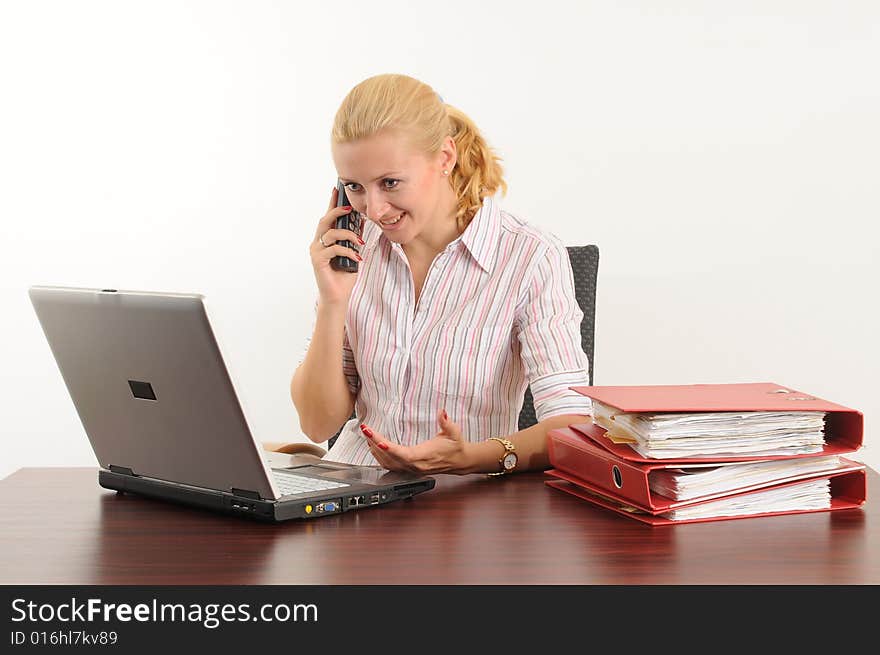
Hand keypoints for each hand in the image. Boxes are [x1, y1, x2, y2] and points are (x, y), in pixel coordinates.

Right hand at [310, 187, 364, 305]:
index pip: (328, 218)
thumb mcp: (353, 253)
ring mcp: (316, 251)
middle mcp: (318, 243)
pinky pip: (334, 249)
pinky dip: (348, 252)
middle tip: (349, 208)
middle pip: (325, 221)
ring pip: (331, 234)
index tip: (336, 189)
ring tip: (360, 241)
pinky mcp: (318, 261)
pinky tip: (357, 257)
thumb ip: (354, 239)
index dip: (332, 203)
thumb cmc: (344, 275)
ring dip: (348, 235)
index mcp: (325, 239)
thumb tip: (363, 223)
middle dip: (337, 211)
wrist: (338, 296)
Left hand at [360, 409, 474, 474]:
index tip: (378, 440)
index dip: (390, 449)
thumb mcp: (454, 432)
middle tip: (366, 430)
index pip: (404, 454)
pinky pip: (390, 466)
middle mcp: (416, 465)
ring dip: (375, 450)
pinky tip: (374, 447)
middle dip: (376, 443)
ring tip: (367, 435)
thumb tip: (442, 412)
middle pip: (391, 458)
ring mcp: (411, 469)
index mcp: (425, 456)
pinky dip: (379, 457)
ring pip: (388, 463)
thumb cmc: (456, 446)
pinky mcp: (409, 469)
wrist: (460, 461)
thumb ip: (446, 423)